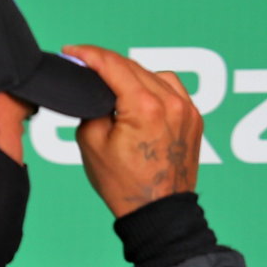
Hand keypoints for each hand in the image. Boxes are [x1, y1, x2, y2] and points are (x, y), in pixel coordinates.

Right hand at [63, 45, 201, 218]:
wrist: (158, 214)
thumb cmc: (125, 185)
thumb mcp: (92, 142)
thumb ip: (91, 105)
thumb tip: (93, 88)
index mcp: (145, 106)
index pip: (113, 65)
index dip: (88, 55)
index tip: (72, 52)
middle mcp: (171, 103)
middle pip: (133, 67)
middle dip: (106, 63)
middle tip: (85, 65)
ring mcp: (187, 110)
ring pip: (154, 74)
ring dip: (131, 74)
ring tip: (112, 82)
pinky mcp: (194, 119)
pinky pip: (172, 89)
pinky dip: (154, 86)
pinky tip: (140, 94)